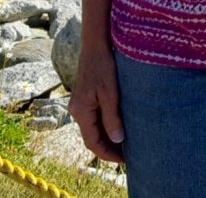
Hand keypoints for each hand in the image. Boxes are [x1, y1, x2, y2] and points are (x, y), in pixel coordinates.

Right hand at [67, 43, 125, 163]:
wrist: (95, 46)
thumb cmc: (103, 67)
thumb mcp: (110, 94)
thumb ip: (112, 118)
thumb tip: (118, 140)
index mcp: (81, 112)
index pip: (92, 143)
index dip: (107, 154)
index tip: (124, 160)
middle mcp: (77, 111)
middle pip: (92, 138)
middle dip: (108, 148)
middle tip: (128, 155)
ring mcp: (80, 105)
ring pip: (93, 129)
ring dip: (107, 138)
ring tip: (126, 144)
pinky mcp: (85, 98)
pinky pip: (94, 119)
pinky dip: (105, 127)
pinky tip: (118, 127)